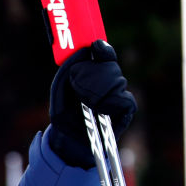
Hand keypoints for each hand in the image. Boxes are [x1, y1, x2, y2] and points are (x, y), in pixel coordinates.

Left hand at [48, 40, 136, 167]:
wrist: (68, 137)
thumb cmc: (64, 111)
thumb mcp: (60, 88)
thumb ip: (71, 68)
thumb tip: (87, 50)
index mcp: (94, 71)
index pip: (103, 51)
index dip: (100, 49)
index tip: (93, 48)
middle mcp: (109, 80)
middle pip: (109, 65)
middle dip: (91, 75)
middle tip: (77, 87)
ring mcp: (119, 94)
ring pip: (116, 81)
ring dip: (96, 91)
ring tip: (85, 102)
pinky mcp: (126, 109)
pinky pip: (125, 99)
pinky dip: (110, 103)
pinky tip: (99, 108)